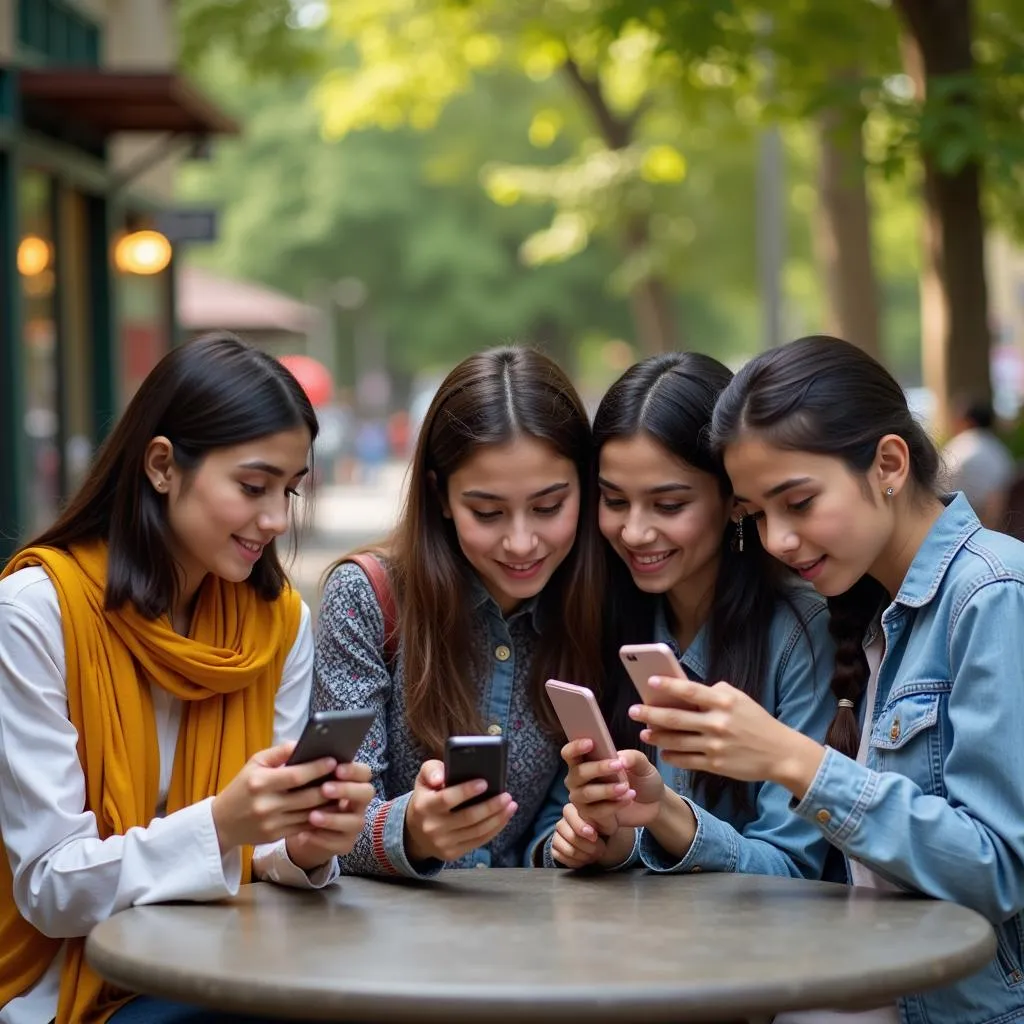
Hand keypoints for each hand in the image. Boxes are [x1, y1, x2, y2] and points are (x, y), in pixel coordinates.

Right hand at [211, 741, 345, 853]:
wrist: (221, 823)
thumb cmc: (242, 786)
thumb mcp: (254, 763)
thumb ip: (278, 752)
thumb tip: (302, 743)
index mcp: (259, 783)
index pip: (295, 776)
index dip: (317, 768)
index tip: (333, 761)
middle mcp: (266, 805)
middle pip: (307, 797)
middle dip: (329, 787)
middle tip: (345, 776)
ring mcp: (271, 823)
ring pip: (309, 814)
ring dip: (329, 803)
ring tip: (343, 791)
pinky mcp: (275, 836)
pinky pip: (304, 826)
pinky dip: (320, 818)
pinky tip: (331, 808)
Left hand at [285, 761, 375, 870]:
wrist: (298, 826)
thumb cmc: (303, 794)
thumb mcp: (303, 779)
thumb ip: (306, 766)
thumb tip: (298, 749)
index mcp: (352, 782)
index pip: (364, 772)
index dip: (353, 770)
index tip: (336, 768)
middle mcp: (358, 802)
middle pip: (367, 793)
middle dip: (347, 790)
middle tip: (325, 789)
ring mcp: (354, 823)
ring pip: (355, 821)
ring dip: (333, 818)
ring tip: (312, 816)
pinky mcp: (345, 843)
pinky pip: (338, 843)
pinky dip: (320, 839)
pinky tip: (302, 835)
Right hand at [404, 760, 517, 862]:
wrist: (414, 831)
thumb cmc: (426, 797)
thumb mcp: (423, 779)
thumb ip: (432, 770)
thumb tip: (441, 778)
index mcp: (424, 806)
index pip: (447, 799)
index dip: (466, 791)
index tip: (484, 783)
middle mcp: (432, 827)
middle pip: (468, 817)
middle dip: (491, 806)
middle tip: (507, 796)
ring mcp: (443, 843)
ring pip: (477, 831)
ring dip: (498, 818)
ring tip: (511, 805)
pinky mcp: (452, 854)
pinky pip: (478, 841)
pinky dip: (494, 829)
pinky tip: (504, 817)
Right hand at [551, 803, 636, 869]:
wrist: (601, 840)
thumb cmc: (603, 827)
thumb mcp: (607, 818)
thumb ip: (608, 810)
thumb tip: (621, 800)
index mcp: (573, 808)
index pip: (569, 814)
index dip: (581, 827)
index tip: (594, 835)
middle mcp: (563, 820)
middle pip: (570, 835)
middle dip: (587, 846)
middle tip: (601, 849)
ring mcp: (558, 834)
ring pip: (568, 849)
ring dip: (584, 855)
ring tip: (595, 854)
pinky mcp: (556, 847)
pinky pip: (561, 857)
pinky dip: (576, 862)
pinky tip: (585, 859)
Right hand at [562, 740, 663, 830]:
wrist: (654, 804)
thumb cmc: (642, 778)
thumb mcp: (642, 764)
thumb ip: (632, 757)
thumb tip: (620, 759)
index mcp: (586, 761)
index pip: (570, 753)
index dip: (575, 747)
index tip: (590, 743)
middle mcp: (579, 779)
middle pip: (578, 773)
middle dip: (597, 768)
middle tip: (618, 766)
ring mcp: (583, 799)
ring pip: (586, 793)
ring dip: (606, 790)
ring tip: (626, 787)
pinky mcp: (591, 816)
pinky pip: (596, 811)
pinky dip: (613, 805)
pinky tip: (628, 798)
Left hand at [628, 676, 824, 793]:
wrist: (780, 753)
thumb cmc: (757, 722)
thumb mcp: (740, 699)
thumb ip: (715, 693)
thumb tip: (686, 690)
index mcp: (724, 702)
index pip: (689, 691)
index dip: (667, 686)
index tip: (649, 682)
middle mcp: (717, 723)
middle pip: (675, 718)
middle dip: (650, 714)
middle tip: (634, 711)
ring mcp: (715, 745)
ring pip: (676, 741)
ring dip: (656, 737)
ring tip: (644, 733)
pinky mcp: (715, 765)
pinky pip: (686, 760)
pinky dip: (671, 756)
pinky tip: (663, 752)